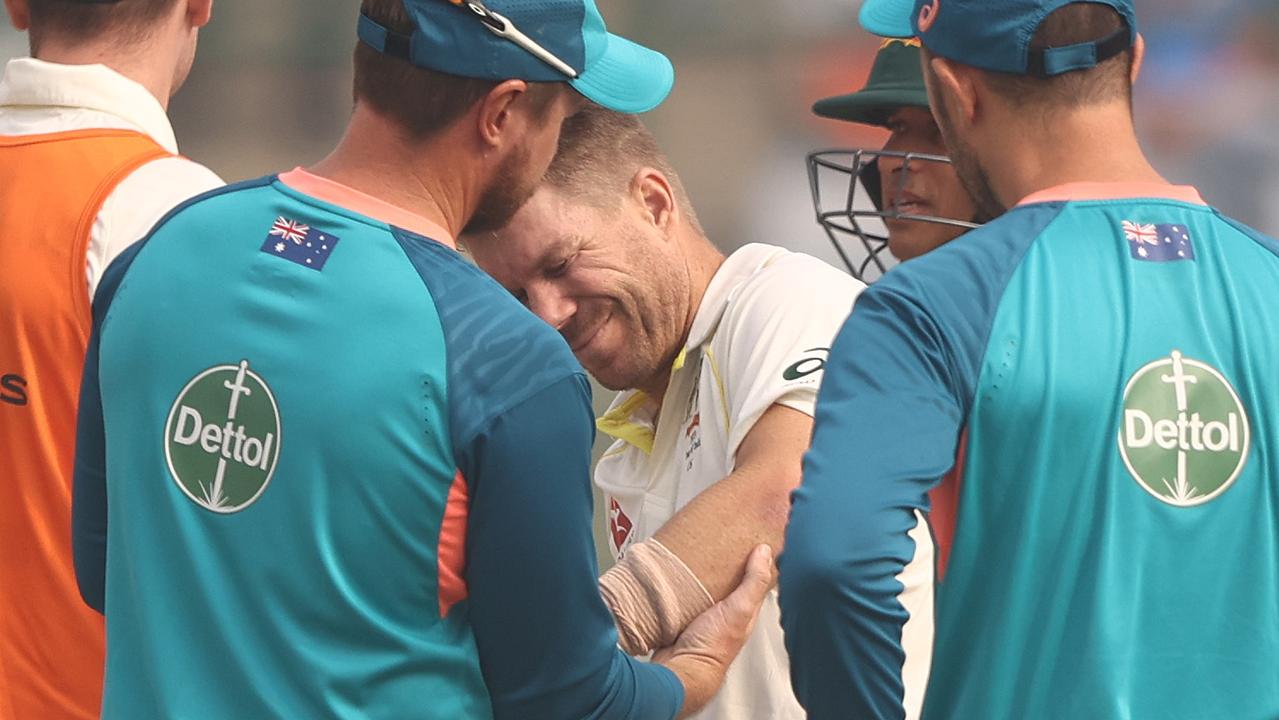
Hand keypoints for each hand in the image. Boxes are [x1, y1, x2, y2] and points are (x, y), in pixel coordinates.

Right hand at [653, 544, 775, 717]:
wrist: (679, 669)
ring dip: (709, 571)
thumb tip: (765, 552)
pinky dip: (689, 581)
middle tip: (729, 538)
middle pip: (734, 581)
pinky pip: (690, 592)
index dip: (761, 560)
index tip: (759, 538)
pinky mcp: (686, 615)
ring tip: (705, 548)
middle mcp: (728, 612)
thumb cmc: (711, 647)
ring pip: (712, 586)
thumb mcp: (739, 609)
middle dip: (733, 562)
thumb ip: (753, 582)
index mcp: (746, 610)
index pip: (758, 580)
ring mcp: (707, 614)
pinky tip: (683, 571)